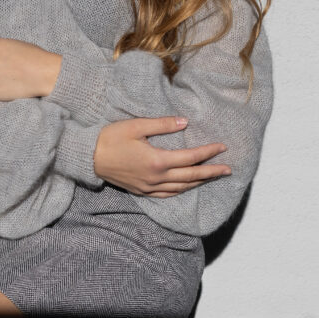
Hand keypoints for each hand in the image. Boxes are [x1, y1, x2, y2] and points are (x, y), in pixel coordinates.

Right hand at [93, 117, 231, 196]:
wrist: (89, 157)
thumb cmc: (111, 138)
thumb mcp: (137, 125)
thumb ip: (162, 124)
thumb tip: (185, 122)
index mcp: (157, 160)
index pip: (190, 158)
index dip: (208, 153)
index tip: (222, 147)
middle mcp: (156, 178)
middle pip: (191, 177)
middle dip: (211, 173)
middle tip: (228, 170)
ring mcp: (149, 187)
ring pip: (181, 188)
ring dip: (199, 183)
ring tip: (213, 177)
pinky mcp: (142, 191)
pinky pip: (168, 194)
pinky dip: (182, 191)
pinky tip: (187, 187)